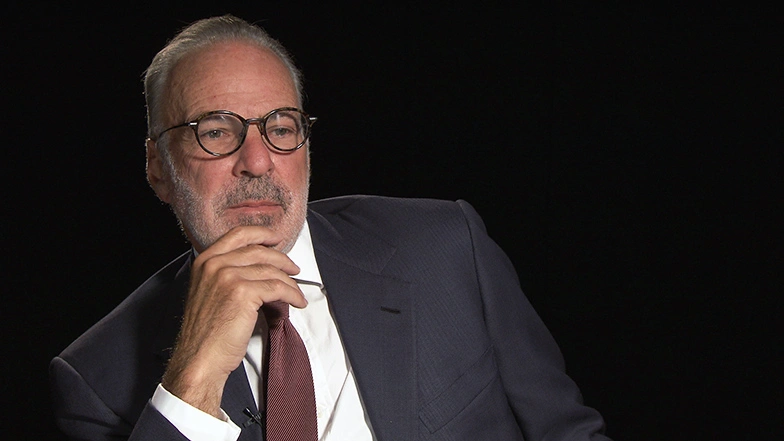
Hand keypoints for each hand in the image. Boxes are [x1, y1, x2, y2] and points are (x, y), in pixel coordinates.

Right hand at [161, 226, 306, 417]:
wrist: (199, 358)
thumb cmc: (206, 332)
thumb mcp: (209, 292)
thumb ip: (226, 273)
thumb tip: (258, 267)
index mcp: (205, 261)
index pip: (238, 234)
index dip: (262, 233)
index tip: (276, 238)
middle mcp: (214, 264)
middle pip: (259, 251)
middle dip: (282, 259)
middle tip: (294, 268)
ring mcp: (228, 276)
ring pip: (271, 270)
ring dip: (290, 281)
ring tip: (297, 291)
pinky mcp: (243, 292)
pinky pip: (277, 288)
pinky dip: (292, 294)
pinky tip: (296, 301)